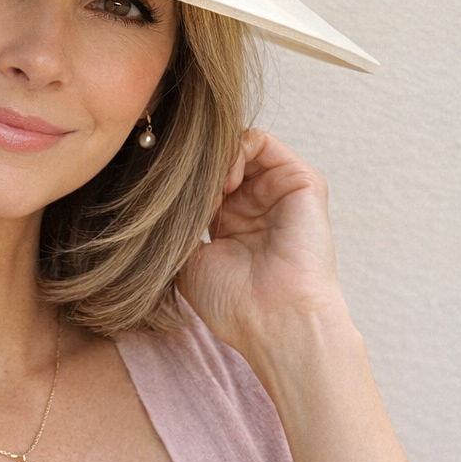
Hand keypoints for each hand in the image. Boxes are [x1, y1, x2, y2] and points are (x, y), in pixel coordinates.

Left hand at [177, 129, 350, 363]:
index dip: (179, 182)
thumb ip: (179, 226)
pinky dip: (236, 149)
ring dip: (214, 159)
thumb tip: (158, 198)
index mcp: (232, 222)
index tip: (162, 199)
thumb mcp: (189, 262)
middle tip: (183, 191)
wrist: (275, 321)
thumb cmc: (232, 303)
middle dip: (195, 169)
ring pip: (237, 146)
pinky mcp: (302, 181)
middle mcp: (257, 203)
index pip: (203, 180)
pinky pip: (262, 141)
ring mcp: (279, 190)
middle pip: (219, 159)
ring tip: (207, 190)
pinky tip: (225, 181)